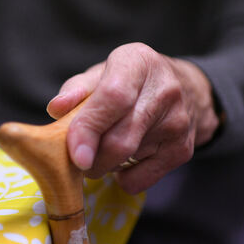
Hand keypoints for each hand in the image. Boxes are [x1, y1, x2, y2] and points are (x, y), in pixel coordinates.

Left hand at [47, 43, 218, 193]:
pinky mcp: (183, 150)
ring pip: (126, 161)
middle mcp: (164, 91)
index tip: (74, 154)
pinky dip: (122, 177)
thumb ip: (76, 89)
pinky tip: (126, 157)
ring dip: (103, 164)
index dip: (90, 127)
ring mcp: (177, 123)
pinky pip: (139, 180)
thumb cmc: (130, 81)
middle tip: (76, 157)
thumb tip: (56, 108)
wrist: (187, 90)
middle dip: (90, 159)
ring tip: (104, 145)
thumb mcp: (102, 73)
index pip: (114, 97)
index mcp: (139, 63)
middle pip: (120, 140)